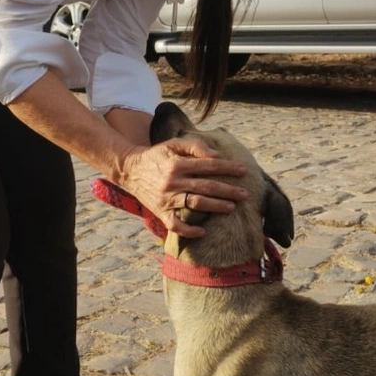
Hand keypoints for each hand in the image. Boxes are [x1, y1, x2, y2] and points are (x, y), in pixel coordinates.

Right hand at [118, 137, 247, 237]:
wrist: (130, 170)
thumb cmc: (157, 155)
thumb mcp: (173, 144)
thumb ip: (194, 146)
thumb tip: (216, 155)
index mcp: (178, 163)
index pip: (209, 165)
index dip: (228, 168)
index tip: (244, 171)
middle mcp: (173, 181)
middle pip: (206, 186)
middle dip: (228, 190)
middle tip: (245, 195)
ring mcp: (167, 198)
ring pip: (195, 204)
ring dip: (215, 206)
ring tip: (231, 208)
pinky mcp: (160, 211)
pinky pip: (175, 224)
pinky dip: (189, 230)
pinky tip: (203, 231)